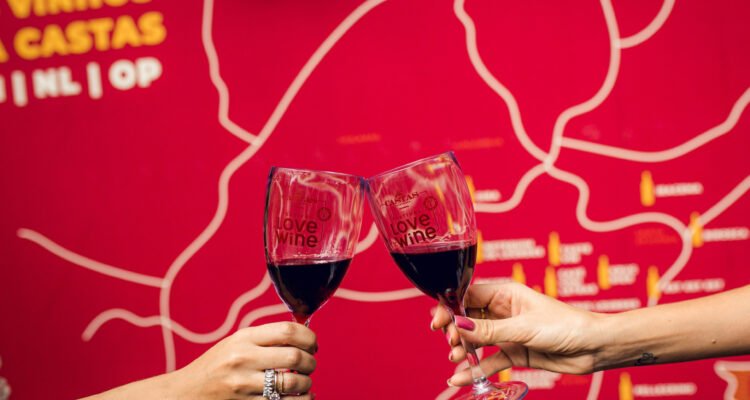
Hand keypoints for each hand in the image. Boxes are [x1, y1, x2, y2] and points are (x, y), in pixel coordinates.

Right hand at [172, 321, 317, 398]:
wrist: (186, 393)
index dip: (309, 337)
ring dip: (307, 383)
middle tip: (310, 365)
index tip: (313, 345)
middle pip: (295, 357)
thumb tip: (305, 336)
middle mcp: (243, 359)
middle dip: (311, 362)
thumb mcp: (237, 343)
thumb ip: (266, 338)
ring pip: (293, 384)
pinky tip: (302, 397)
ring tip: (305, 383)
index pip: (288, 331)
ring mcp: (244, 385)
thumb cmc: (218, 365)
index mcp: (244, 338)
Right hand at [431, 283, 606, 385]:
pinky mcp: (514, 352)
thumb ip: (490, 330)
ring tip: (456, 359)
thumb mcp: (524, 328)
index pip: (468, 295)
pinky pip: (489, 360)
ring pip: (476, 340)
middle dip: (455, 330)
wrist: (594, 348)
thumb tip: (459, 325)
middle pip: (468, 318)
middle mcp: (503, 311)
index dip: (450, 307)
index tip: (438, 322)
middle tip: (451, 343)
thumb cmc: (566, 326)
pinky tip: (460, 378)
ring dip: (463, 350)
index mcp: (506, 294)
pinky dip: (475, 369)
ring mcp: (508, 332)